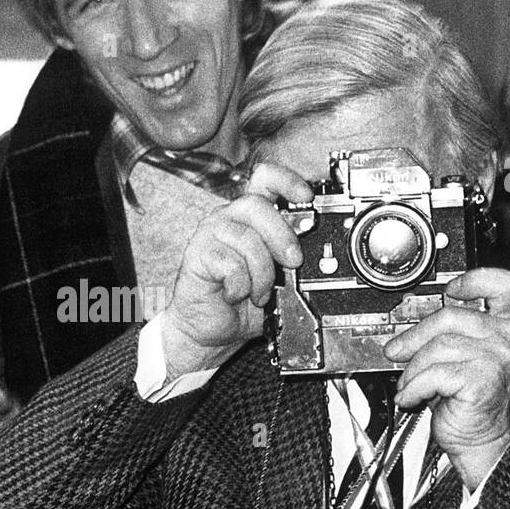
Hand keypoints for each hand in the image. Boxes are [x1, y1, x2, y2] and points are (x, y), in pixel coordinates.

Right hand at [157, 163, 310, 378]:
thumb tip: (312, 253)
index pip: (264, 179)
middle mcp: (228, 219)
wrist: (208, 329)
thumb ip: (290, 260)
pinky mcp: (197, 255)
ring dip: (261, 273)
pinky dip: (240, 286)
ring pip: (246, 238)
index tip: (306, 196)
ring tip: (259, 293)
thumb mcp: (276, 278)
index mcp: (249, 217)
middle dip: (281, 235)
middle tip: (293, 262)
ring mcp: (210, 235)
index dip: (286, 181)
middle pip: (256, 205)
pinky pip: (230, 264)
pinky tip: (235, 294)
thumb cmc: (239, 301)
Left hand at [384, 268, 509, 490]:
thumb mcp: (455, 358)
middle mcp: (504, 339)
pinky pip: (433, 373)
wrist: (478, 439)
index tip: (450, 289)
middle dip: (414, 336)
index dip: (474, 279)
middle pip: (450, 317)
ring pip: (437, 347)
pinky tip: (412, 397)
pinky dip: (414, 387)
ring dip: (412, 369)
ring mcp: (496, 359)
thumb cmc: (464, 399)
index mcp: (502, 327)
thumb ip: (442, 335)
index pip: (502, 286)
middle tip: (395, 351)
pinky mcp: (482, 380)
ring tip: (409, 384)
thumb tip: (405, 328)